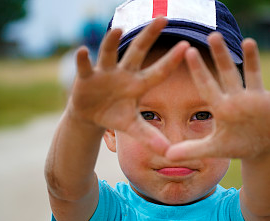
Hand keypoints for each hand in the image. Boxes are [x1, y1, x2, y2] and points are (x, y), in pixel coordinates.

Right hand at [69, 18, 188, 152]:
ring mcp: (105, 72)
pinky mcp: (87, 77)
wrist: (91, 115)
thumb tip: (168, 152)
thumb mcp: (132, 127)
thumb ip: (149, 136)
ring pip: (110, 53)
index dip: (171, 60)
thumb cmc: (115, 115)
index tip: (187, 46)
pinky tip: (82, 51)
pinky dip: (83, 60)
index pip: (158, 71)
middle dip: (149, 35)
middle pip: (138, 51)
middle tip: (162, 18)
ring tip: (118, 30)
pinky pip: (85, 66)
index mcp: (138, 85)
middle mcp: (124, 73)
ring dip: (112, 42)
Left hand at [166, 33, 269, 160]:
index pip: (206, 86)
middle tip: (213, 35)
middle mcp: (237, 98)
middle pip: (227, 73)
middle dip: (221, 56)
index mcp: (221, 107)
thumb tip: (166, 155)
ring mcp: (256, 99)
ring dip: (252, 59)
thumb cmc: (233, 145)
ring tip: (248, 41)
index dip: (199, 70)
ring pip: (253, 75)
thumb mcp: (213, 148)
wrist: (257, 149)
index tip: (188, 52)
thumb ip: (191, 149)